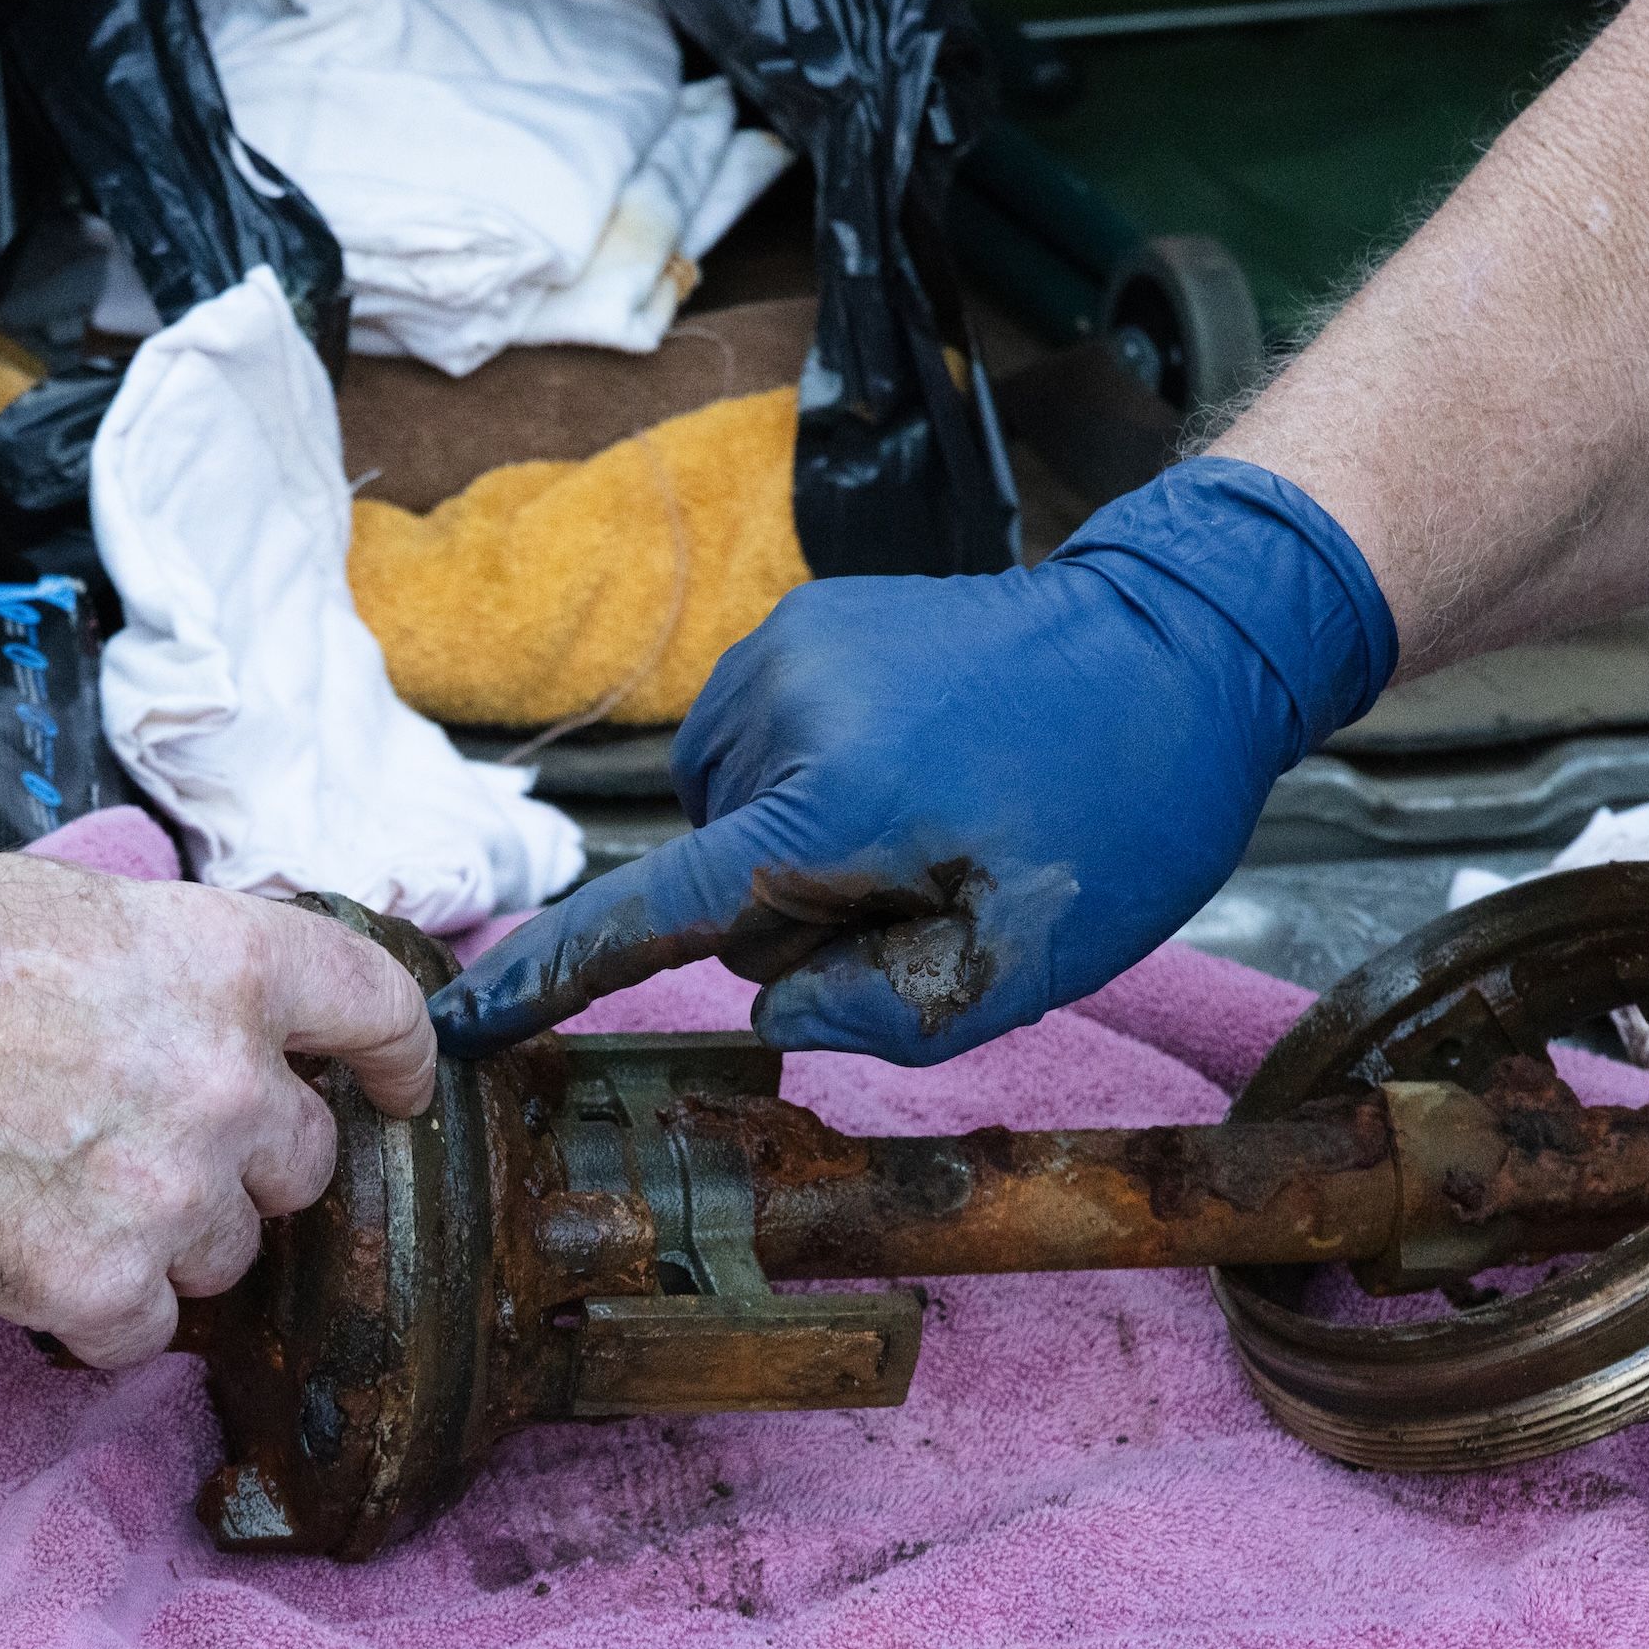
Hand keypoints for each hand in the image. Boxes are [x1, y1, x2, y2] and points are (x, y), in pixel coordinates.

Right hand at [0, 860, 438, 1365]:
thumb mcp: (73, 910)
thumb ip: (175, 964)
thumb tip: (216, 1005)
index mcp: (230, 965)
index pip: (379, 1013)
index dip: (400, 1058)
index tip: (398, 1087)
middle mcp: (227, 1081)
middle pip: (302, 1159)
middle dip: (239, 1162)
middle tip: (139, 1143)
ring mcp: (172, 1193)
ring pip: (226, 1254)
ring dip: (165, 1239)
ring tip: (55, 1189)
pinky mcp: (102, 1285)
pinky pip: (145, 1331)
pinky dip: (95, 1308)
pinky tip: (24, 1249)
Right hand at [425, 459, 1396, 1061]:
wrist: (1185, 639)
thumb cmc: (1118, 814)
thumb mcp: (1021, 966)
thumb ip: (875, 1015)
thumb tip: (772, 1002)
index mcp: (829, 803)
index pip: (654, 913)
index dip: (554, 982)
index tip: (463, 1026)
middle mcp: (781, 710)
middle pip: (719, 880)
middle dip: (802, 907)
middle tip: (937, 877)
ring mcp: (787, 651)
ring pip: (732, 817)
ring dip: (804, 843)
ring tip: (930, 815)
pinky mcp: (803, 622)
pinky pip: (759, 748)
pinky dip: (811, 780)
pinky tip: (911, 764)